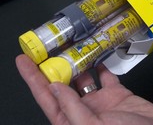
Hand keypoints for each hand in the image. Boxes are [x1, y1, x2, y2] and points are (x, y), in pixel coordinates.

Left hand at [16, 54, 152, 124]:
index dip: (33, 79)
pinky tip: (98, 54)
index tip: (24, 61)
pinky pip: (106, 76)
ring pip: (84, 77)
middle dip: (55, 66)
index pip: (47, 98)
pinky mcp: (118, 94)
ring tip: (73, 46)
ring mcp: (101, 102)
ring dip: (78, 62)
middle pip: (63, 84)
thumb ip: (73, 109)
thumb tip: (55, 87)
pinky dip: (101, 65)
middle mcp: (84, 111)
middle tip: (49, 47)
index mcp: (72, 121)